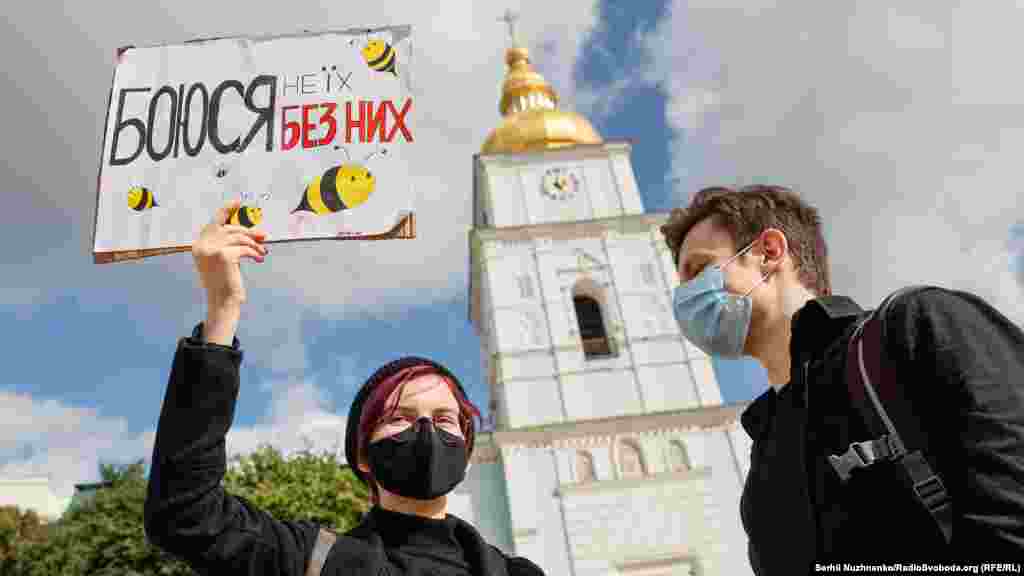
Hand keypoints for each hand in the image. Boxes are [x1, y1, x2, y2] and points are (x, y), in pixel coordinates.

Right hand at [192, 200, 266, 342]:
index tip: (238, 200)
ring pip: (239, 238)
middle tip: (264, 237)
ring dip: (254, 244)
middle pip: (230, 229)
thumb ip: (233, 243)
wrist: (223, 302)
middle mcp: (201, 246)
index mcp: (199, 245)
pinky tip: (259, 258)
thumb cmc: (226, 282)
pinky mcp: (223, 255)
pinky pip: (244, 248)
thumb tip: (257, 232)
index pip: (214, 222)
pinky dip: (254, 252)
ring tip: (262, 252)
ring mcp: (211, 250)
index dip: (226, 210)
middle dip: (249, 232)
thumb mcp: (226, 259)